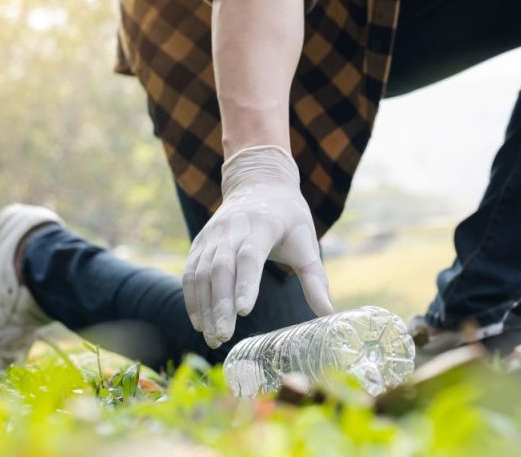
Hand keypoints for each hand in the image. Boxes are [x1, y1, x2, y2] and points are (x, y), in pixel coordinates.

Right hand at [183, 145, 334, 347]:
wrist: (259, 183)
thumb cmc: (289, 218)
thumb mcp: (306, 242)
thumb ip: (315, 278)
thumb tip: (329, 313)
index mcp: (263, 225)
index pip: (250, 256)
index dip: (245, 283)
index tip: (244, 311)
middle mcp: (232, 228)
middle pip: (221, 268)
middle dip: (220, 303)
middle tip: (224, 336)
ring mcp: (212, 235)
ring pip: (201, 273)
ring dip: (205, 306)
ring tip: (213, 337)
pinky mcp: (200, 243)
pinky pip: (190, 273)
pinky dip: (192, 298)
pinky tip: (200, 323)